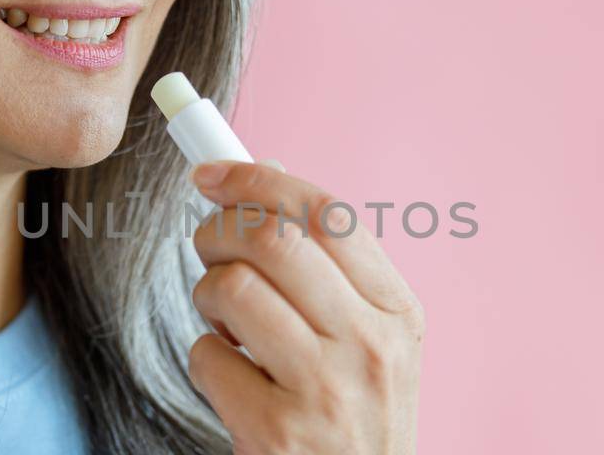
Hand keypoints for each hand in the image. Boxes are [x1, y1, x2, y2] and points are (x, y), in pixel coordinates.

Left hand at [187, 161, 424, 453]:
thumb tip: (261, 179)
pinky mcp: (277, 431)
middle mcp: (369, 346)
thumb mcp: (368, 341)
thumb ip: (326, 268)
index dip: (260, 182)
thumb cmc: (353, 416)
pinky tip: (233, 380)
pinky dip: (206, 360)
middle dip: (219, 230)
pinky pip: (207, 357)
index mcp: (397, 313)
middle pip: (274, 240)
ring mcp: (325, 390)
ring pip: (233, 289)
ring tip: (225, 323)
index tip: (214, 175)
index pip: (328, 215)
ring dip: (208, 296)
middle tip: (207, 248)